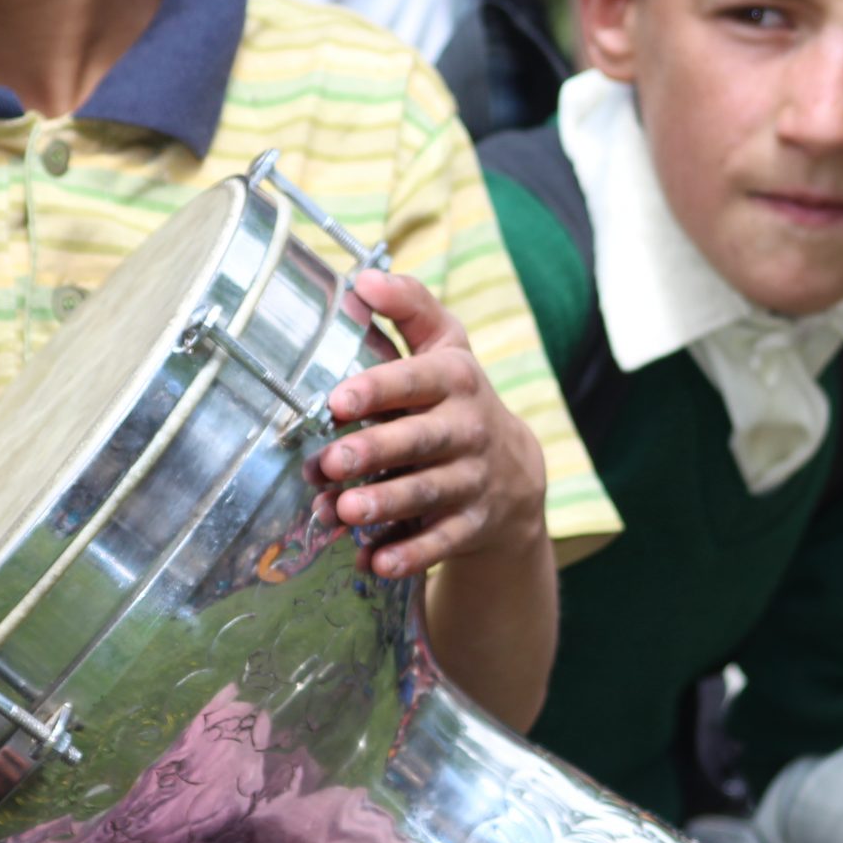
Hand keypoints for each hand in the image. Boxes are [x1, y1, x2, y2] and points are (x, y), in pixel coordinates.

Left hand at [315, 269, 546, 579]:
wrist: (513, 472)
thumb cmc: (455, 399)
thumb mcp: (444, 347)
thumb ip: (408, 309)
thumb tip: (362, 280)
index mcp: (455, 379)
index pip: (416, 380)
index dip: (378, 388)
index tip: (337, 400)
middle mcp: (467, 429)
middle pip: (419, 440)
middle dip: (374, 451)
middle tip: (329, 462)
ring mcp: (471, 480)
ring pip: (427, 493)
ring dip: (384, 504)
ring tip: (342, 512)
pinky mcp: (471, 525)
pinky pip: (440, 543)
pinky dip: (408, 555)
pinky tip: (372, 562)